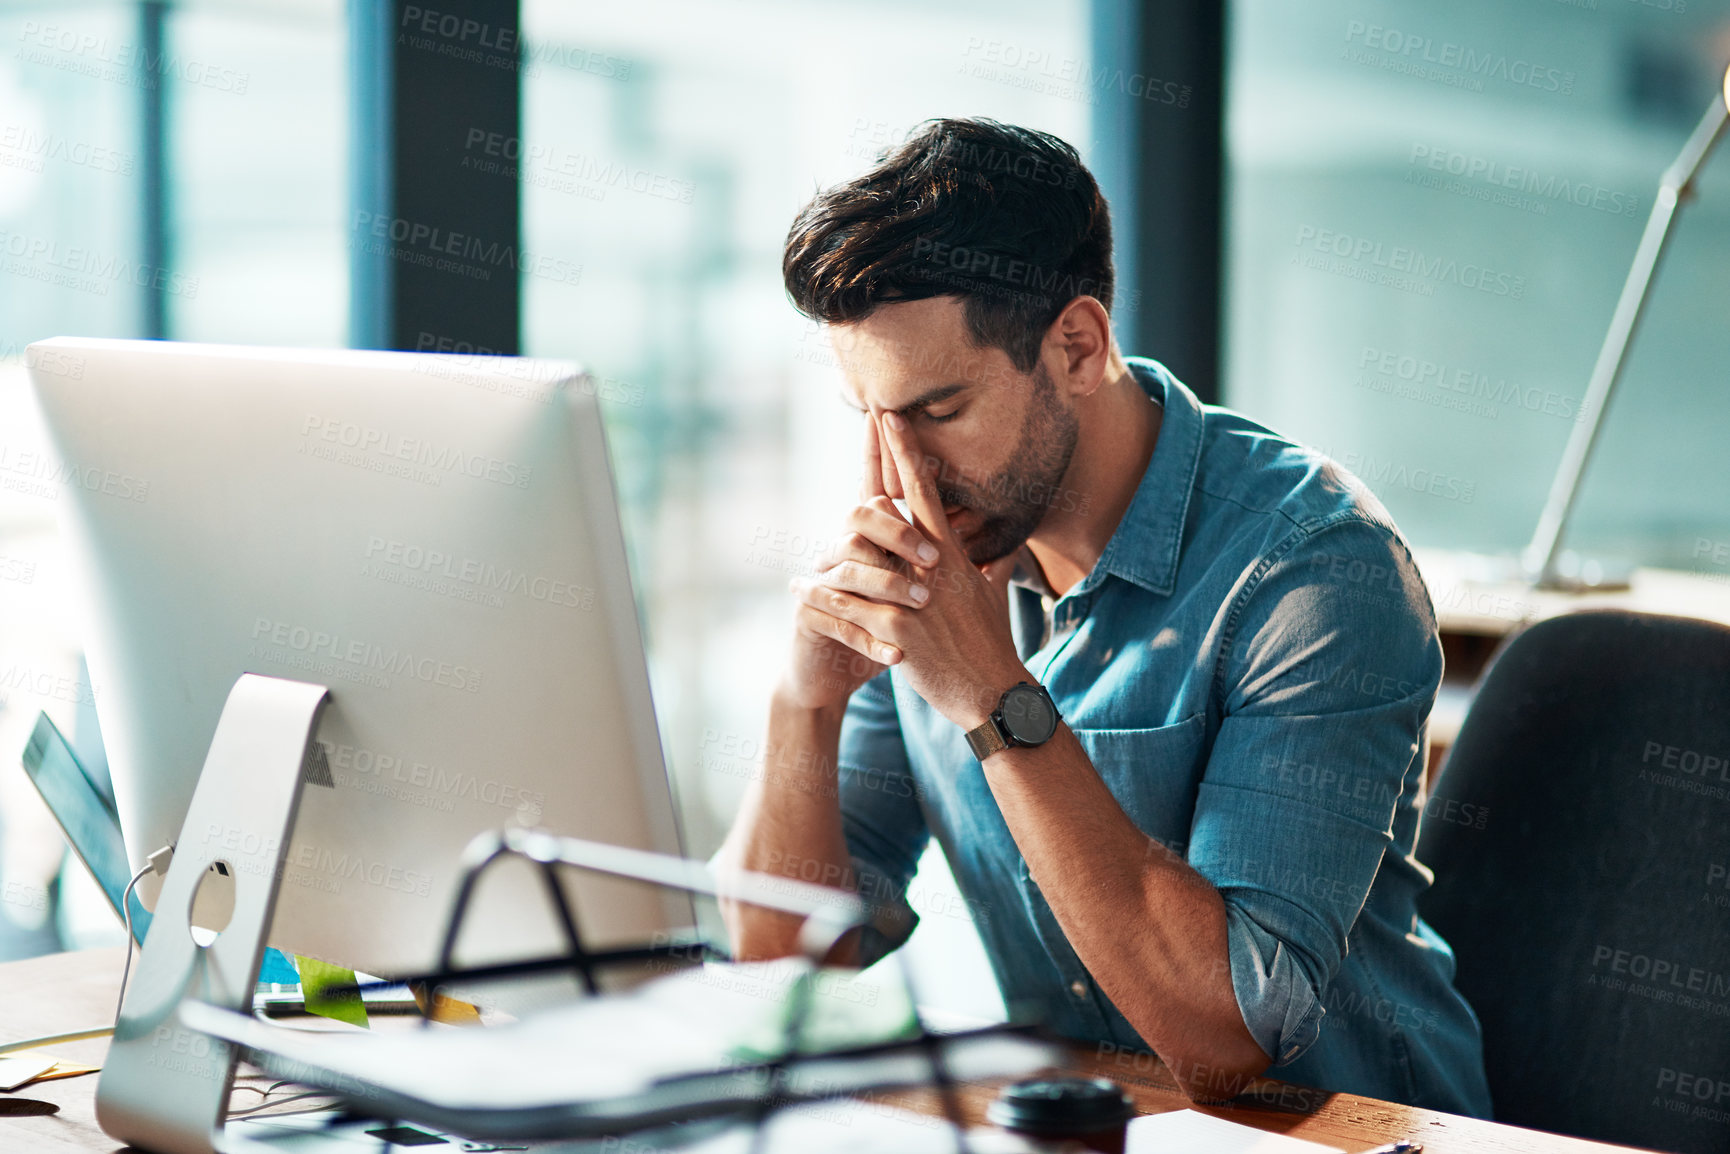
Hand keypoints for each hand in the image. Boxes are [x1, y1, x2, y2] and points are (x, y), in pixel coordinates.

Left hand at [791, 410, 1028, 729]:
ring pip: (864, 556)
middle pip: (898, 504)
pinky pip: (851, 608)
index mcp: (953, 556)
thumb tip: (1000, 551)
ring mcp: (914, 597)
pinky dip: (822, 599)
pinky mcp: (898, 631)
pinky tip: (797, 592)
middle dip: (883, 458)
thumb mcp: (993, 598)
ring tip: (806, 519)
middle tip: (870, 413)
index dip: (909, 454)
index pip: (927, 493)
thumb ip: (991, 568)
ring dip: (832, 538)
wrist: (992, 691)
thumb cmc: (991, 645)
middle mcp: (933, 568)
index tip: (894, 418)